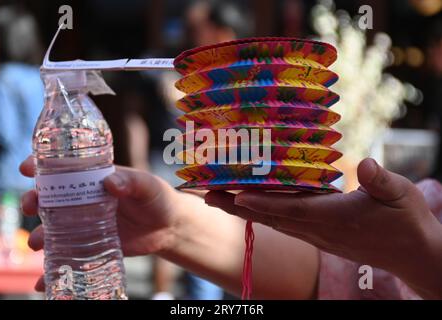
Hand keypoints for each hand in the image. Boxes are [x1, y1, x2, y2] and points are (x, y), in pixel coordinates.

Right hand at [20, 156, 181, 289]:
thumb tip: (110, 183)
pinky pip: (69, 254)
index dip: (42, 166)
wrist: (170, 227)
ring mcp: (86, 223)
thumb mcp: (147, 186)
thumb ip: (132, 182)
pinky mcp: (92, 244)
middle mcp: (86, 200)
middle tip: (30, 207)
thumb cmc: (158, 198)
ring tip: (36, 243)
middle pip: (52, 198)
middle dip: (34, 200)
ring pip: (55, 228)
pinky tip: (43, 280)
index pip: (64, 169)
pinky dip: (54, 267)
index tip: (26, 169)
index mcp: (95, 179)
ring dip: (40, 235)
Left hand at [205, 158, 441, 298]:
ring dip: (243, 211)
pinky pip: (284, 224)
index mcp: (334, 218)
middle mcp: (318, 230)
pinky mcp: (319, 237)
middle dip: (237, 206)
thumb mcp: (401, 196)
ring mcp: (316, 236)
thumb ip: (381, 181)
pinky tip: (250, 207)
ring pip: (273, 222)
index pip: (291, 209)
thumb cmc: (407, 223)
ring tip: (218, 199)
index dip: (262, 202)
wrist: (414, 256)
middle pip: (270, 217)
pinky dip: (262, 214)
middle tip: (207, 195)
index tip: (233, 195)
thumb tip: (366, 164)